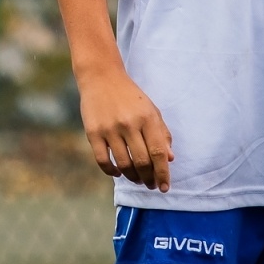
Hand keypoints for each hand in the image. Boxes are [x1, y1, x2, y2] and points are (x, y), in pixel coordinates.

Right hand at [77, 66, 173, 190]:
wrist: (101, 77)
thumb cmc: (130, 96)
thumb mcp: (151, 110)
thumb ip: (162, 133)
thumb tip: (169, 159)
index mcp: (147, 117)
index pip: (158, 152)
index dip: (163, 173)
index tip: (165, 187)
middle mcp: (129, 123)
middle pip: (142, 161)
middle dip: (148, 178)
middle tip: (150, 185)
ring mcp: (110, 128)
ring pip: (124, 164)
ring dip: (132, 177)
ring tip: (136, 179)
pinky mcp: (93, 132)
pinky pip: (103, 160)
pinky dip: (112, 172)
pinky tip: (118, 173)